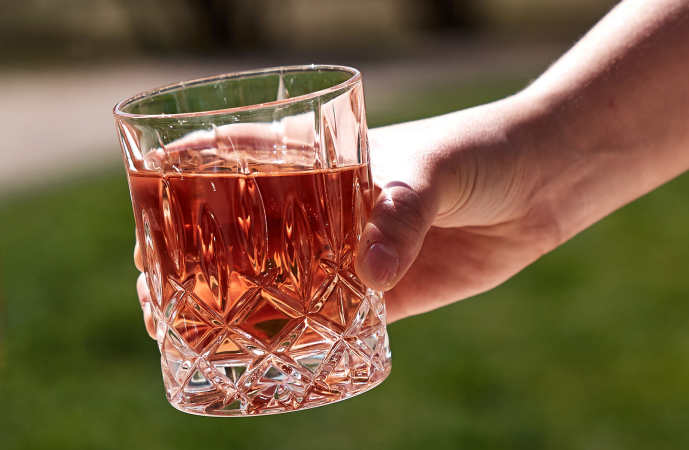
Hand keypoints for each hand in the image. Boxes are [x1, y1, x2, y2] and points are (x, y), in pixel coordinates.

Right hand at [133, 95, 569, 333]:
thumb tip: (373, 278)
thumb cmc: (479, 151)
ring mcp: (351, 252)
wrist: (544, 183)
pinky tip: (264, 361)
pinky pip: (332, 322)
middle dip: (194, 257)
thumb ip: (401, 216)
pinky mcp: (386, 294)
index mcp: (322, 159)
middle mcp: (325, 207)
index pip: (240, 159)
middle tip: (151, 286)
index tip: (145, 202)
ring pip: (277, 282)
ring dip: (234, 306)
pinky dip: (299, 341)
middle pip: (243, 232)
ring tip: (184, 330)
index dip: (187, 178)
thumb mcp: (434, 170)